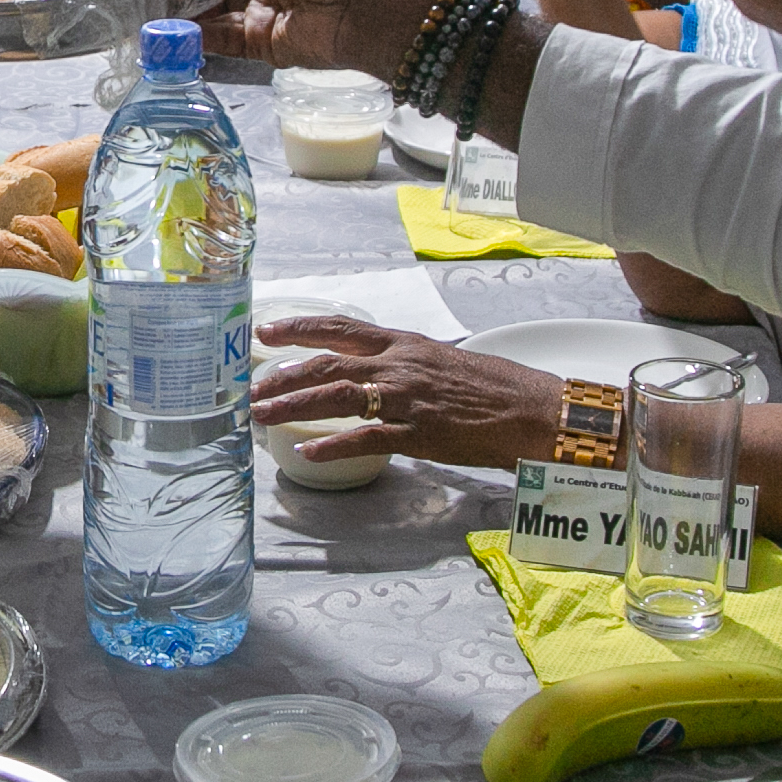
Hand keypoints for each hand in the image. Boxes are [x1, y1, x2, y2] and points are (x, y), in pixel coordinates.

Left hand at [250, 318, 561, 468]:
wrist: (530, 409)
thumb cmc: (491, 388)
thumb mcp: (440, 361)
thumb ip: (402, 363)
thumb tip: (371, 371)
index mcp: (404, 344)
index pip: (340, 328)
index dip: (298, 328)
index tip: (265, 331)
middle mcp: (399, 365)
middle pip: (326, 365)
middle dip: (282, 378)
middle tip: (251, 391)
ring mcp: (406, 399)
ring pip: (337, 397)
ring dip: (293, 407)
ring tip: (263, 417)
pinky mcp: (418, 433)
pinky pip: (366, 438)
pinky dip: (334, 446)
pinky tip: (310, 452)